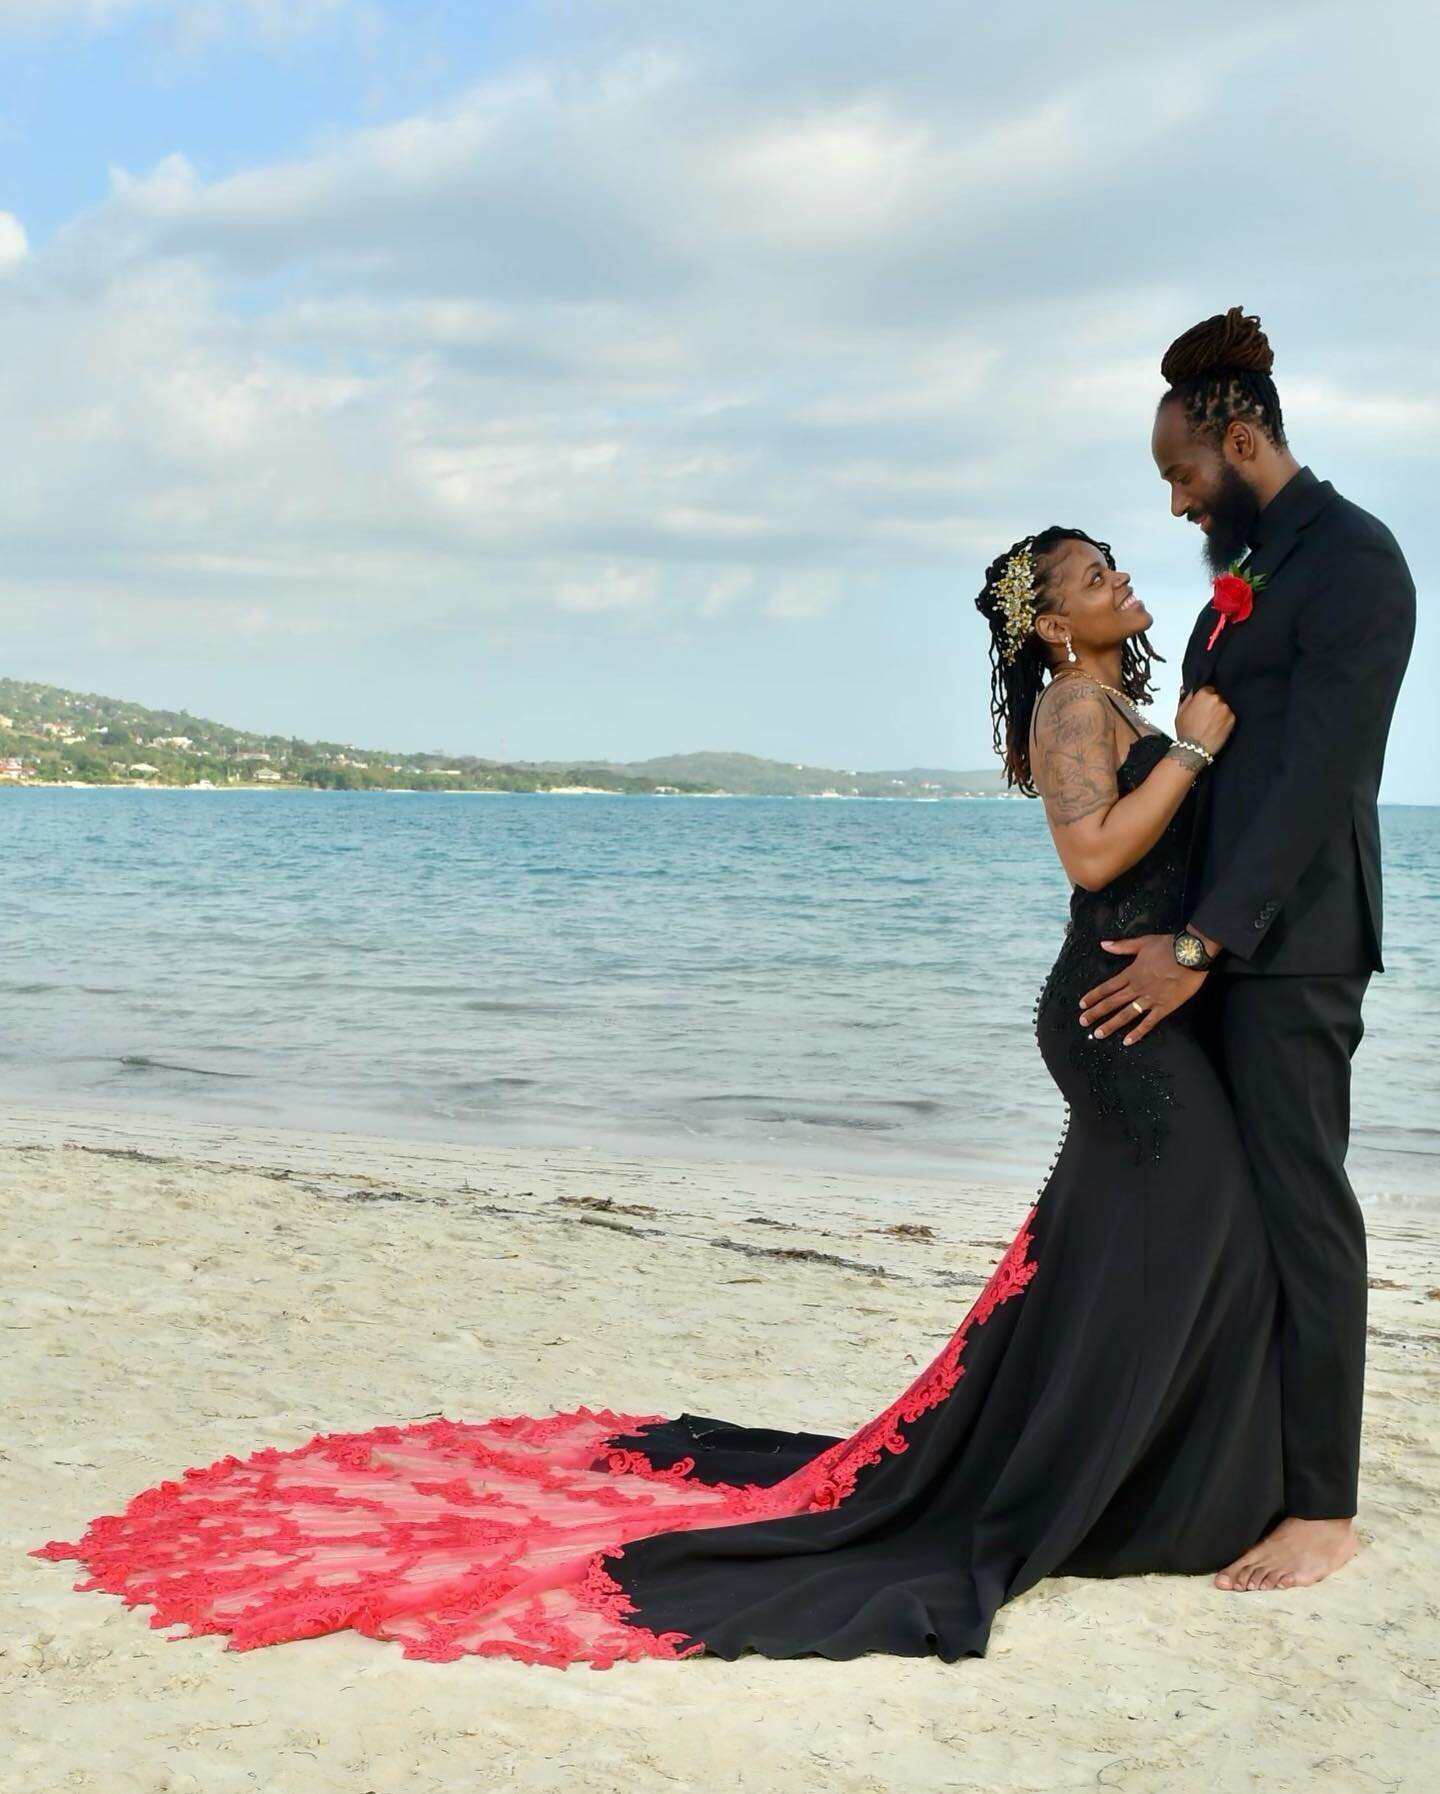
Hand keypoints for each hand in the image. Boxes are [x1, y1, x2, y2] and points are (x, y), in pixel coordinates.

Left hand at [1078, 934, 1207, 1044]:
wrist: (1191, 954)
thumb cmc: (1168, 946)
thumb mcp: (1142, 943)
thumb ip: (1122, 946)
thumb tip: (1104, 944)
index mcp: (1131, 974)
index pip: (1107, 987)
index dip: (1094, 996)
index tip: (1082, 1005)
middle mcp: (1137, 988)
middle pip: (1112, 1002)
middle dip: (1096, 1013)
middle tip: (1083, 1022)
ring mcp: (1150, 999)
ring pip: (1126, 1014)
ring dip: (1111, 1024)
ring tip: (1099, 1034)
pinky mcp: (1164, 1007)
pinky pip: (1148, 1022)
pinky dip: (1138, 1032)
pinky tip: (1128, 1041)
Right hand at [1174, 685, 1235, 756]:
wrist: (1195, 749)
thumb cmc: (1186, 732)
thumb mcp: (1180, 712)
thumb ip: (1187, 697)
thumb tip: (1189, 689)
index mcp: (1203, 694)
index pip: (1208, 688)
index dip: (1204, 697)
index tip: (1202, 703)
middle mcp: (1217, 699)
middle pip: (1217, 696)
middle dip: (1213, 704)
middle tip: (1205, 715)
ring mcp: (1226, 709)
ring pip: (1224, 706)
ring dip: (1219, 712)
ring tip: (1210, 723)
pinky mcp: (1232, 719)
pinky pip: (1229, 715)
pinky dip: (1224, 720)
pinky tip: (1216, 727)